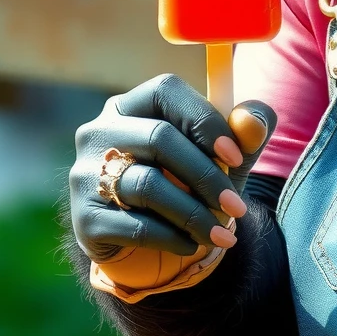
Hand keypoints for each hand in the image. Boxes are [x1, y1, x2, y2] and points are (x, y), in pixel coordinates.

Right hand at [69, 74, 275, 267]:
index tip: (237, 156)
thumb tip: (252, 122)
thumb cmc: (192, 181)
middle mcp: (99, 132)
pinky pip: (135, 226)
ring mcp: (85, 174)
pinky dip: (173, 237)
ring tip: (222, 232)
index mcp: (132, 104)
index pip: (166, 91)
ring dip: (194, 213)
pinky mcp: (84, 218)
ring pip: (148, 185)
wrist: (152, 237)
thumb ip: (246, 131)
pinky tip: (193, 244)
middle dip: (206, 175)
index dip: (205, 120)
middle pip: (158, 138)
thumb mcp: (225, 155)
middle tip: (236, 206)